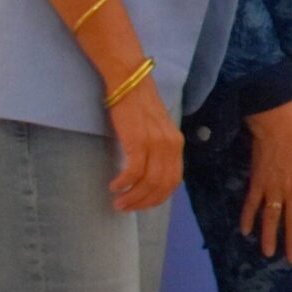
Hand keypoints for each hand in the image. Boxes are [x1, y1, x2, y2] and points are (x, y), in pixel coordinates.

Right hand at [107, 78, 184, 212]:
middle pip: (161, 185)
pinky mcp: (138, 140)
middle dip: (143, 202)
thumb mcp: (156, 130)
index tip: (142, 205)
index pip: (173, 181)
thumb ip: (157, 150)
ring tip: (118, 202)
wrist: (130, 82)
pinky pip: (134, 170)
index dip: (158, 198)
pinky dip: (124, 182)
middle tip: (125, 208)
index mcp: (177, 145)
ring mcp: (156, 143)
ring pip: (148, 182)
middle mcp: (171, 146)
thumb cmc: (138, 106)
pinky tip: (114, 186)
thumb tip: (148, 175)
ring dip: (132, 197)